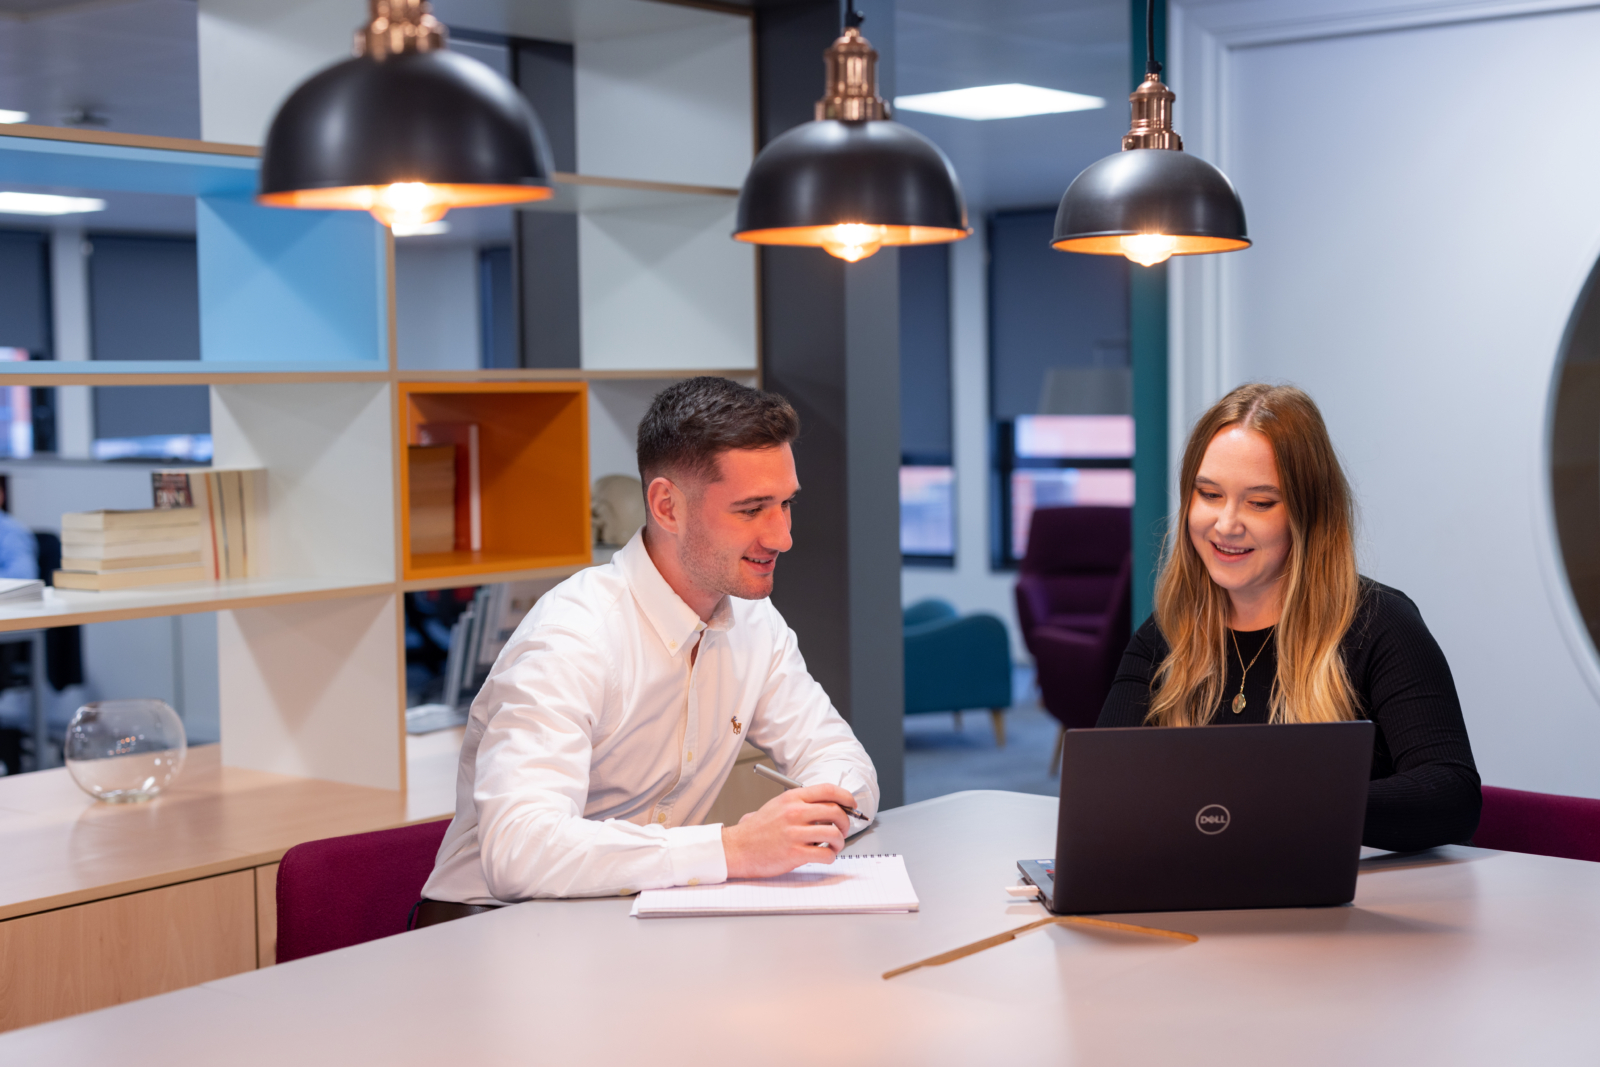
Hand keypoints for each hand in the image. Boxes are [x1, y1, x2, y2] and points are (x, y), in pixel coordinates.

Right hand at [721, 784, 858, 878]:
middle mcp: (794, 812)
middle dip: (846, 822)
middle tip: (843, 830)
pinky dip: (831, 856)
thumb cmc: (757, 830)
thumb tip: (829, 806)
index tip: (852, 805)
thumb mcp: (778, 805)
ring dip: (840, 842)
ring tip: (834, 846)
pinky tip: (825, 855)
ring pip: (834, 833)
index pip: (828, 790)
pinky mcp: (795, 853)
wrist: (737, 848)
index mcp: (792, 798)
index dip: (846, 797)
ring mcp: (795, 833)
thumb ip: (802, 803)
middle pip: (836, 811)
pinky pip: (825, 854)